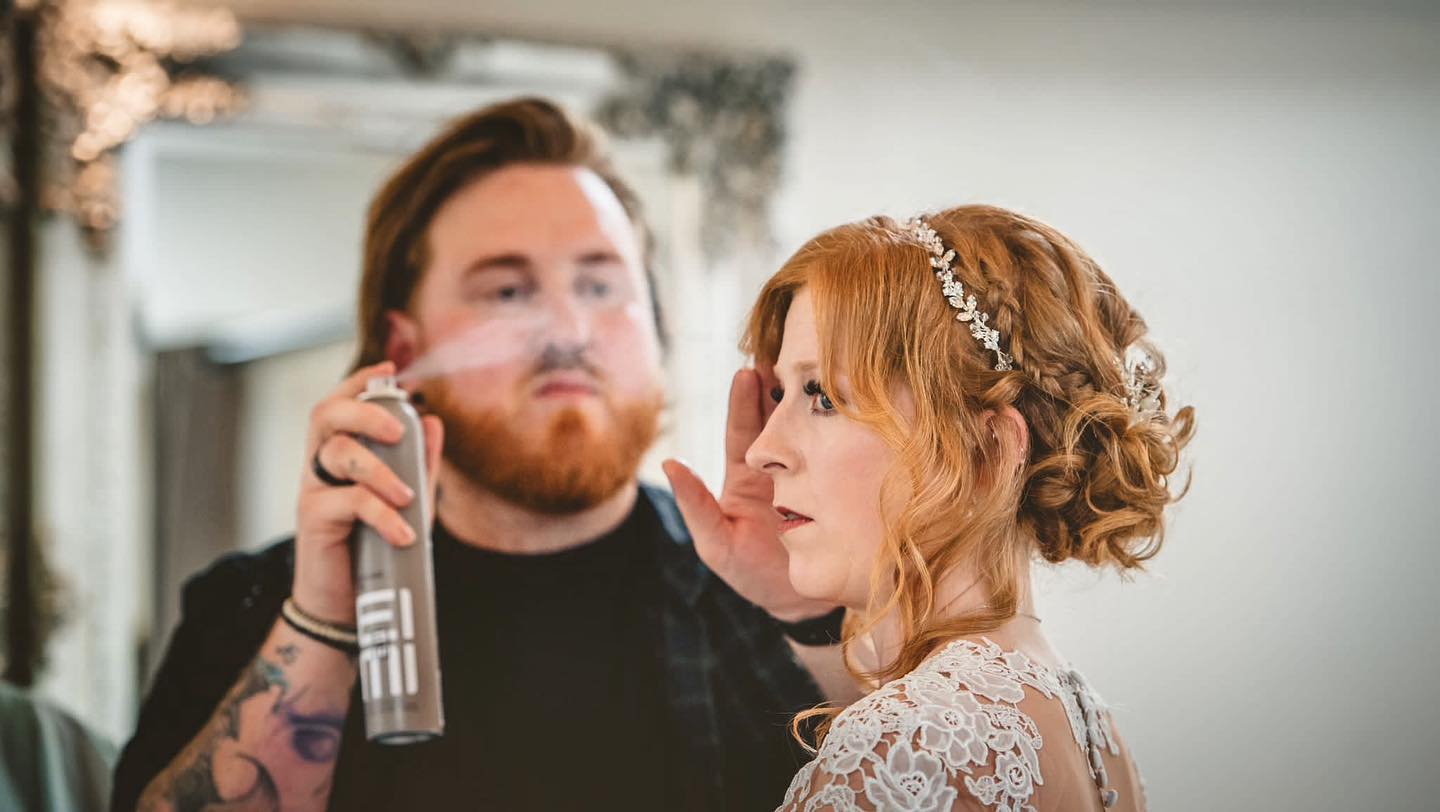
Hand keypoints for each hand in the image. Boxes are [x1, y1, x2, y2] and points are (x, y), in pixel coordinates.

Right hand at [292, 362, 442, 624]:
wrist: (347, 605)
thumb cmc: (375, 549)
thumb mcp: (407, 501)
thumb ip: (419, 463)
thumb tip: (434, 421)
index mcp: (339, 454)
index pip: (339, 404)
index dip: (359, 382)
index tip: (388, 370)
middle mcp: (319, 465)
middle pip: (325, 415)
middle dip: (364, 410)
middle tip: (397, 431)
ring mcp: (313, 490)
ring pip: (338, 453)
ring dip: (381, 470)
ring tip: (409, 499)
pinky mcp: (313, 519)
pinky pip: (349, 501)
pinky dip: (382, 514)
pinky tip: (403, 534)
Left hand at [662, 368, 835, 622]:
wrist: (800, 601)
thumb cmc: (750, 573)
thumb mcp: (716, 543)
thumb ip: (695, 504)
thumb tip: (670, 462)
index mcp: (745, 473)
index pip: (743, 428)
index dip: (744, 398)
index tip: (746, 369)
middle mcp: (778, 465)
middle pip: (777, 416)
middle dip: (779, 382)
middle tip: (784, 349)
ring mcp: (809, 471)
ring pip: (807, 427)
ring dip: (810, 397)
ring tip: (818, 366)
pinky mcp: (837, 484)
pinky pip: (837, 452)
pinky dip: (840, 428)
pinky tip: (850, 406)